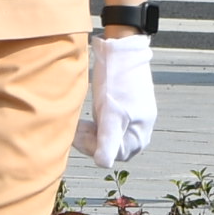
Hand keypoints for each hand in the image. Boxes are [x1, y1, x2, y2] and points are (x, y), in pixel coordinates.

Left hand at [75, 31, 158, 167]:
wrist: (123, 50)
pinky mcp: (122, 110)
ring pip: (105, 136)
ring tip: (77, 121)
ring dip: (89, 132)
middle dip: (89, 139)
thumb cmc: (119, 81)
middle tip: (74, 127)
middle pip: (108, 147)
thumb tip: (103, 164)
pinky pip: (106, 126)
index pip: (111, 155)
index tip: (76, 134)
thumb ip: (108, 140)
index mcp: (139, 136)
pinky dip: (93, 124)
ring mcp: (131, 120)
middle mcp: (137, 131)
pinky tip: (84, 116)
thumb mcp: (111, 113)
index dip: (91, 147)